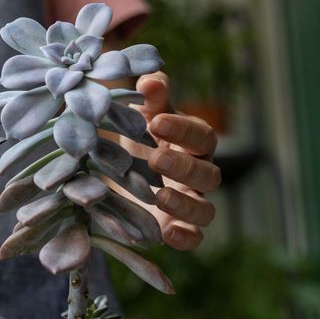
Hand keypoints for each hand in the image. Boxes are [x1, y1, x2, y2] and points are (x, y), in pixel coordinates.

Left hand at [134, 72, 220, 250]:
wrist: (111, 175)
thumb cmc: (134, 137)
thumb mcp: (138, 115)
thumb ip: (148, 98)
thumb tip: (149, 79)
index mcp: (192, 143)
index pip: (201, 135)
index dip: (183, 129)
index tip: (155, 122)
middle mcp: (197, 174)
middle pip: (208, 173)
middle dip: (184, 166)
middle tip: (155, 158)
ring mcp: (189, 203)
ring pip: (205, 209)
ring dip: (186, 203)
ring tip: (159, 195)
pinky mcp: (177, 229)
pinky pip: (194, 238)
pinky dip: (186, 238)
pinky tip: (168, 233)